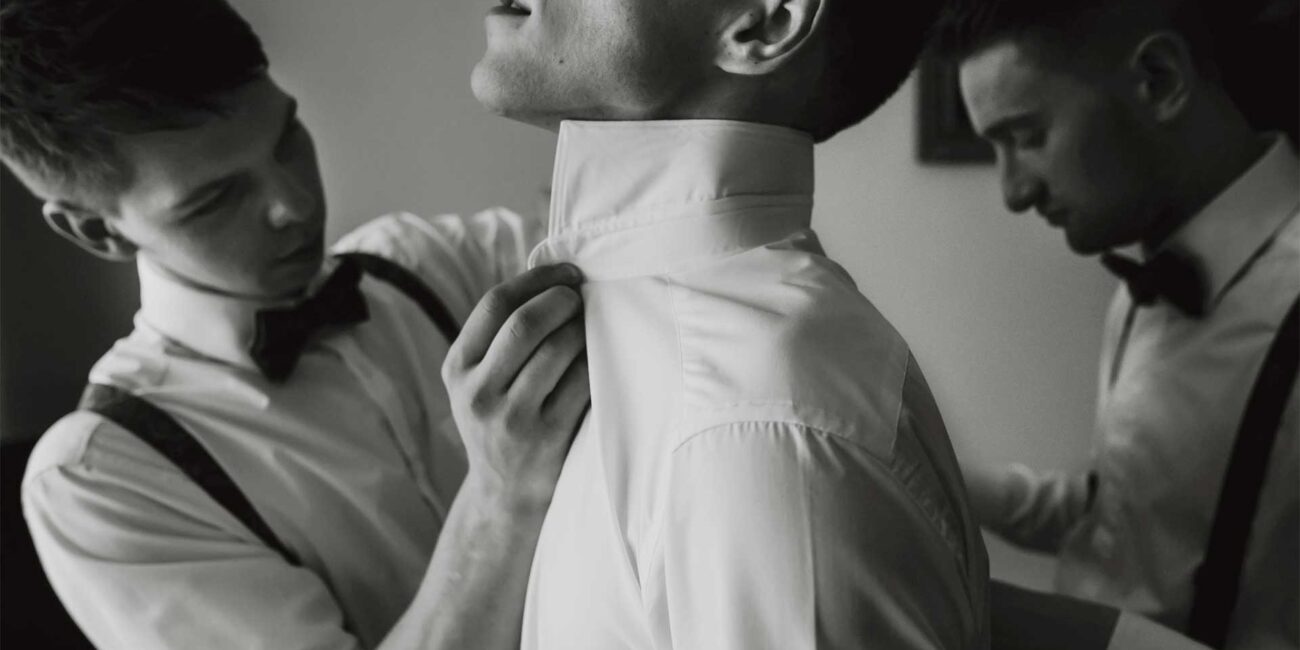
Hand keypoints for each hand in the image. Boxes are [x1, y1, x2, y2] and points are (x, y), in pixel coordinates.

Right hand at [442, 263, 588, 514]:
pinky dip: (595, 364)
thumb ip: (500, 338)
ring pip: (558, 350)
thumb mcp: (480, 382)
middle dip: (562, 301)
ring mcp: (511, 419)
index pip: (494, 304)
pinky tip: (601, 360)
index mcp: (457, 368)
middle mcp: (477, 393)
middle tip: (582, 299)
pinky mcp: (547, 438)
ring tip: (592, 328)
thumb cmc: (503, 421)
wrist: (505, 497)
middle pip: (525, 323)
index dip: (536, 279)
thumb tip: (553, 276)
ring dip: (583, 330)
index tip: (567, 272)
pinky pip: (582, 383)